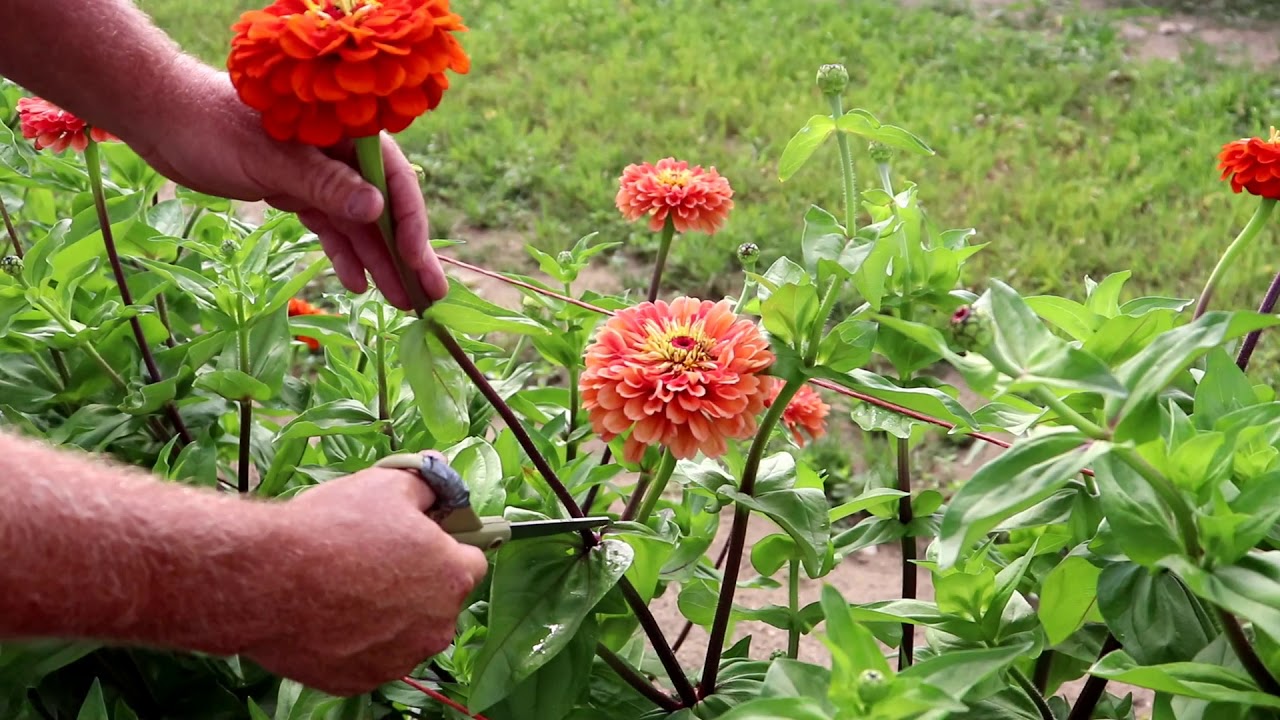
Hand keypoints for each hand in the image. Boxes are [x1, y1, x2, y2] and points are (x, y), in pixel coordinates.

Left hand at [125, 58, 446, 309]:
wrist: (163, 118)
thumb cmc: (213, 124)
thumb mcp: (270, 157)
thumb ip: (324, 183)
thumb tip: (377, 209)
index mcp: (344, 132)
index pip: (394, 180)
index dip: (409, 224)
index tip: (415, 265)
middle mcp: (341, 154)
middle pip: (385, 207)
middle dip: (406, 254)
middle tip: (428, 299)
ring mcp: (320, 174)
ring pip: (359, 225)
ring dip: (379, 263)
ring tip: (400, 304)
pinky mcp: (297, 191)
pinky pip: (330, 228)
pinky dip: (343, 255)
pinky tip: (356, 285)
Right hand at [244, 452, 488, 695]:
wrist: (266, 579)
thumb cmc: (332, 528)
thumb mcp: (386, 485)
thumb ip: (426, 484)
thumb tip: (438, 474)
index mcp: (453, 576)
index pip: (471, 560)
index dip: (445, 544)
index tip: (419, 537)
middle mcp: (437, 625)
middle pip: (439, 600)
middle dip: (417, 581)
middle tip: (375, 558)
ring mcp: (400, 658)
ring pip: (406, 632)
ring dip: (389, 614)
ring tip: (347, 586)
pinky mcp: (361, 680)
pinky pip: (370, 656)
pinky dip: (357, 640)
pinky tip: (330, 615)